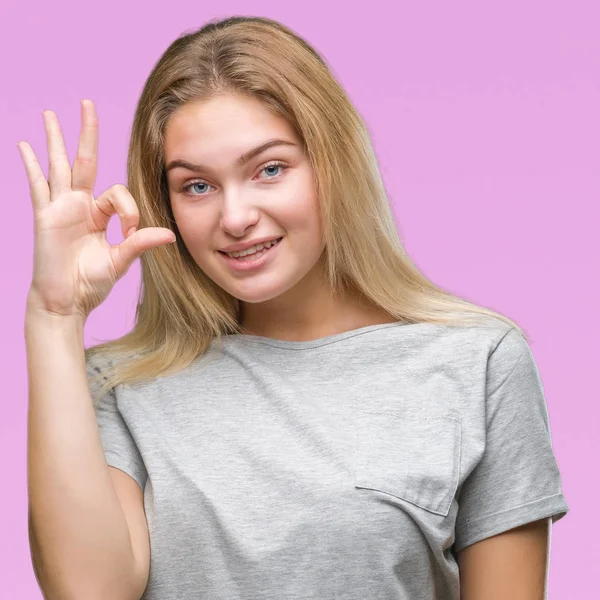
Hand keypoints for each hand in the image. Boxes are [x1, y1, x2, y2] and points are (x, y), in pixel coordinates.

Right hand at [19, 99, 175, 319]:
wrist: (67, 302)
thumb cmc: (92, 284)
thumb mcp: (120, 260)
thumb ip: (140, 243)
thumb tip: (169, 235)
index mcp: (99, 214)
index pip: (117, 193)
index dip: (129, 210)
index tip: (129, 233)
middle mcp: (80, 205)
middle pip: (85, 161)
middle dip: (87, 132)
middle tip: (87, 103)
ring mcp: (60, 208)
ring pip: (59, 165)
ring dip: (55, 139)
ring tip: (51, 113)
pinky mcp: (45, 217)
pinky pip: (38, 186)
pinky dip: (31, 166)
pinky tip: (24, 145)